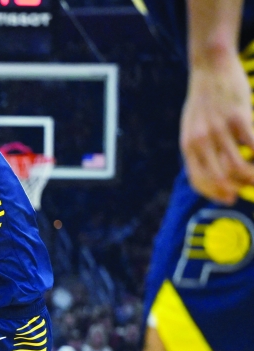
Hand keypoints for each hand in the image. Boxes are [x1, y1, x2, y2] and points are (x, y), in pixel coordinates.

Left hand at [181, 57, 253, 203]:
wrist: (211, 67)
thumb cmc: (204, 100)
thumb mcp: (192, 126)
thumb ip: (199, 148)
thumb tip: (214, 170)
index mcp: (188, 145)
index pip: (198, 180)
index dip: (215, 194)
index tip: (229, 199)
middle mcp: (200, 140)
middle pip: (219, 178)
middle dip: (236, 189)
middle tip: (249, 188)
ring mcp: (219, 129)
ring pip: (238, 166)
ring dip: (252, 177)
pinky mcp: (238, 116)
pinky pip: (253, 145)